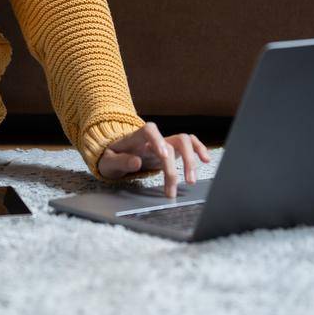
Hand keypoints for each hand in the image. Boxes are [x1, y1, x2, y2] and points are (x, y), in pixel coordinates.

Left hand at [97, 121, 211, 196]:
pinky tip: (205, 159)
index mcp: (136, 138)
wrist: (114, 155)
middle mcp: (153, 138)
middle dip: (180, 162)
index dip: (159, 140)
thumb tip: (137, 162)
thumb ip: (121, 161)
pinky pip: (188, 144)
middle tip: (179, 184)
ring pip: (184, 142)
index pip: (149, 130)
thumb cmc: (111, 158)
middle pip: (173, 141)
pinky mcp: (171, 150)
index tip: (164, 155)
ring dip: (191, 160)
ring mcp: (164, 143)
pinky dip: (198, 149)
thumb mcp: (108, 162)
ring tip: (191, 181)